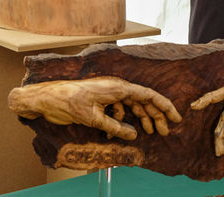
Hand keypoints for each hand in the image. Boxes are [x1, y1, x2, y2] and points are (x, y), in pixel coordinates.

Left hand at [8, 76, 181, 140]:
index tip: (175, 118)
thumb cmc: (68, 103)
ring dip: (141, 120)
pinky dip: (121, 122)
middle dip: (155, 116)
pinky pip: (119, 111)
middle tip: (164, 132)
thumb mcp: (94, 118)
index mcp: (118, 87)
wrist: (47, 99)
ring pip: (132, 106)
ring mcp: (110, 94)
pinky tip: (117, 135)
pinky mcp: (102, 100)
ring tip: (149, 133)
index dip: (164, 106)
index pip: (148, 95)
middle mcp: (117, 88)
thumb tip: (134, 135)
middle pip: (143, 101)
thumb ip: (115, 127)